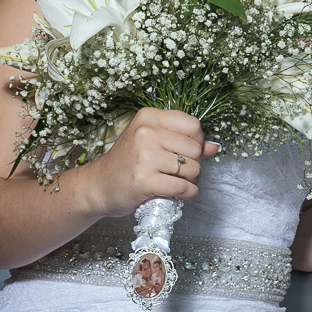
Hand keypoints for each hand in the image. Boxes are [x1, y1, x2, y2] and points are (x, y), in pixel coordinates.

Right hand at [78, 107, 219, 217]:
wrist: (97, 186)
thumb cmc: (127, 164)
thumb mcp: (152, 143)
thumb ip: (184, 141)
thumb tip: (214, 147)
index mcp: (149, 117)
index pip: (193, 125)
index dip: (197, 142)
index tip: (187, 153)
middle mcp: (146, 132)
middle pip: (195, 149)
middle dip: (195, 164)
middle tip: (182, 172)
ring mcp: (144, 156)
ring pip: (192, 169)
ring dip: (192, 180)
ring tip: (179, 182)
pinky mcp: (144, 180)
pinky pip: (183, 187)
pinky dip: (188, 193)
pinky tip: (181, 194)